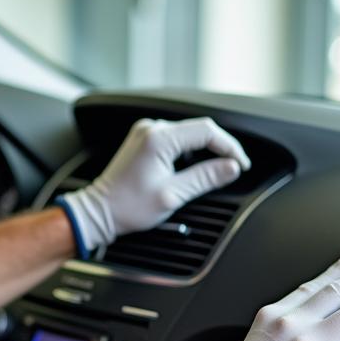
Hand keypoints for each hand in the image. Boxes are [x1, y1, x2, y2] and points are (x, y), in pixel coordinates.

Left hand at [58, 116, 250, 254]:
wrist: (99, 212)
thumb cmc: (127, 206)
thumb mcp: (173, 195)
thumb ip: (205, 178)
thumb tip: (231, 168)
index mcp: (159, 138)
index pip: (207, 131)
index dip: (230, 147)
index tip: (240, 164)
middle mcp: (152, 129)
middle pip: (199, 129)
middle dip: (221, 148)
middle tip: (234, 168)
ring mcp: (146, 133)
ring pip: (189, 134)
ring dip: (206, 149)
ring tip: (217, 170)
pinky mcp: (144, 140)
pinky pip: (176, 139)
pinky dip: (190, 151)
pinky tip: (195, 167)